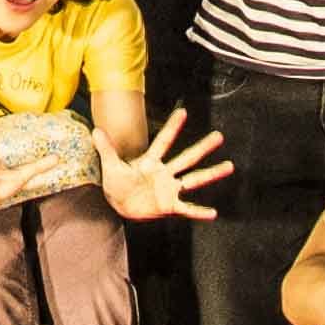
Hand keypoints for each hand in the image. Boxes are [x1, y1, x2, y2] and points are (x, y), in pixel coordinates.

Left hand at [98, 113, 235, 222]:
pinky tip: (213, 213)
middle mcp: (165, 173)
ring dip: (211, 173)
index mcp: (151, 161)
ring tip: (229, 166)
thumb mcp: (111, 166)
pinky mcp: (170, 206)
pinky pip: (187, 208)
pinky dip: (199, 211)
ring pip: (194, 179)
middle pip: (187, 157)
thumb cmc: (117, 184)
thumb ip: (106, 149)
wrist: (120, 205)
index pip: (163, 141)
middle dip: (202, 147)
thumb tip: (95, 129)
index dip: (172, 127)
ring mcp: (170, 189)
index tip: (183, 112)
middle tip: (219, 136)